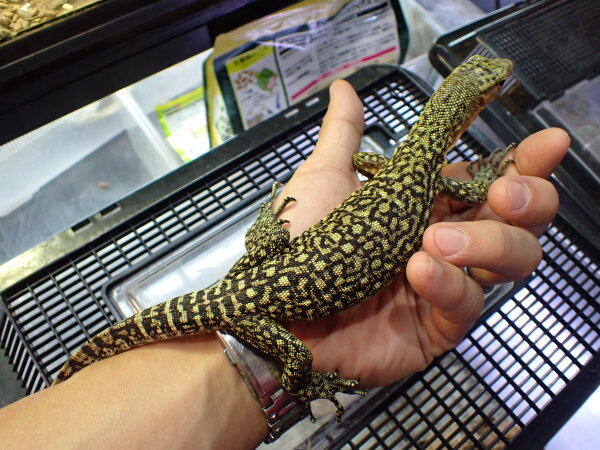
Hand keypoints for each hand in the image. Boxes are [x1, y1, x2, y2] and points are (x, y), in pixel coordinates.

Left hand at [279, 80, 567, 386]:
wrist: (272, 313)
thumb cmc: (296, 245)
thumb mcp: (321, 181)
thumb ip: (344, 136)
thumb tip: (344, 88)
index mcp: (423, 203)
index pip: (490, 177)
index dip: (524, 161)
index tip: (546, 143)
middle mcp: (443, 240)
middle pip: (519, 220)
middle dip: (528, 201)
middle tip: (505, 193)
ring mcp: (443, 285)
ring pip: (512, 261)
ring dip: (491, 242)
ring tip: (437, 239)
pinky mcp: (436, 327)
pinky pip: (467, 305)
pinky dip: (450, 284)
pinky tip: (419, 271)